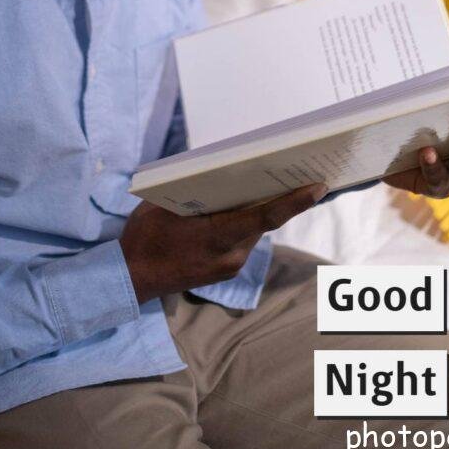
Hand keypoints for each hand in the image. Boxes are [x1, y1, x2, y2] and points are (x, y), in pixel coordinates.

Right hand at [121, 183, 326, 303]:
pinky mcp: (225, 270)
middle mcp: (231, 256)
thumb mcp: (165, 204)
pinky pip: (243, 238)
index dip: (295, 201)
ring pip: (254, 229)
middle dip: (277, 195)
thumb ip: (196, 190)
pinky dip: (245, 221)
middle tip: (294, 169)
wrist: (130, 279)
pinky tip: (237, 205)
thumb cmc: (144, 238)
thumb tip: (224, 172)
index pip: (266, 216)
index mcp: (217, 237)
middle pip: (263, 219)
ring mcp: (230, 266)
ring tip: (263, 182)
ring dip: (258, 208)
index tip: (318, 186)